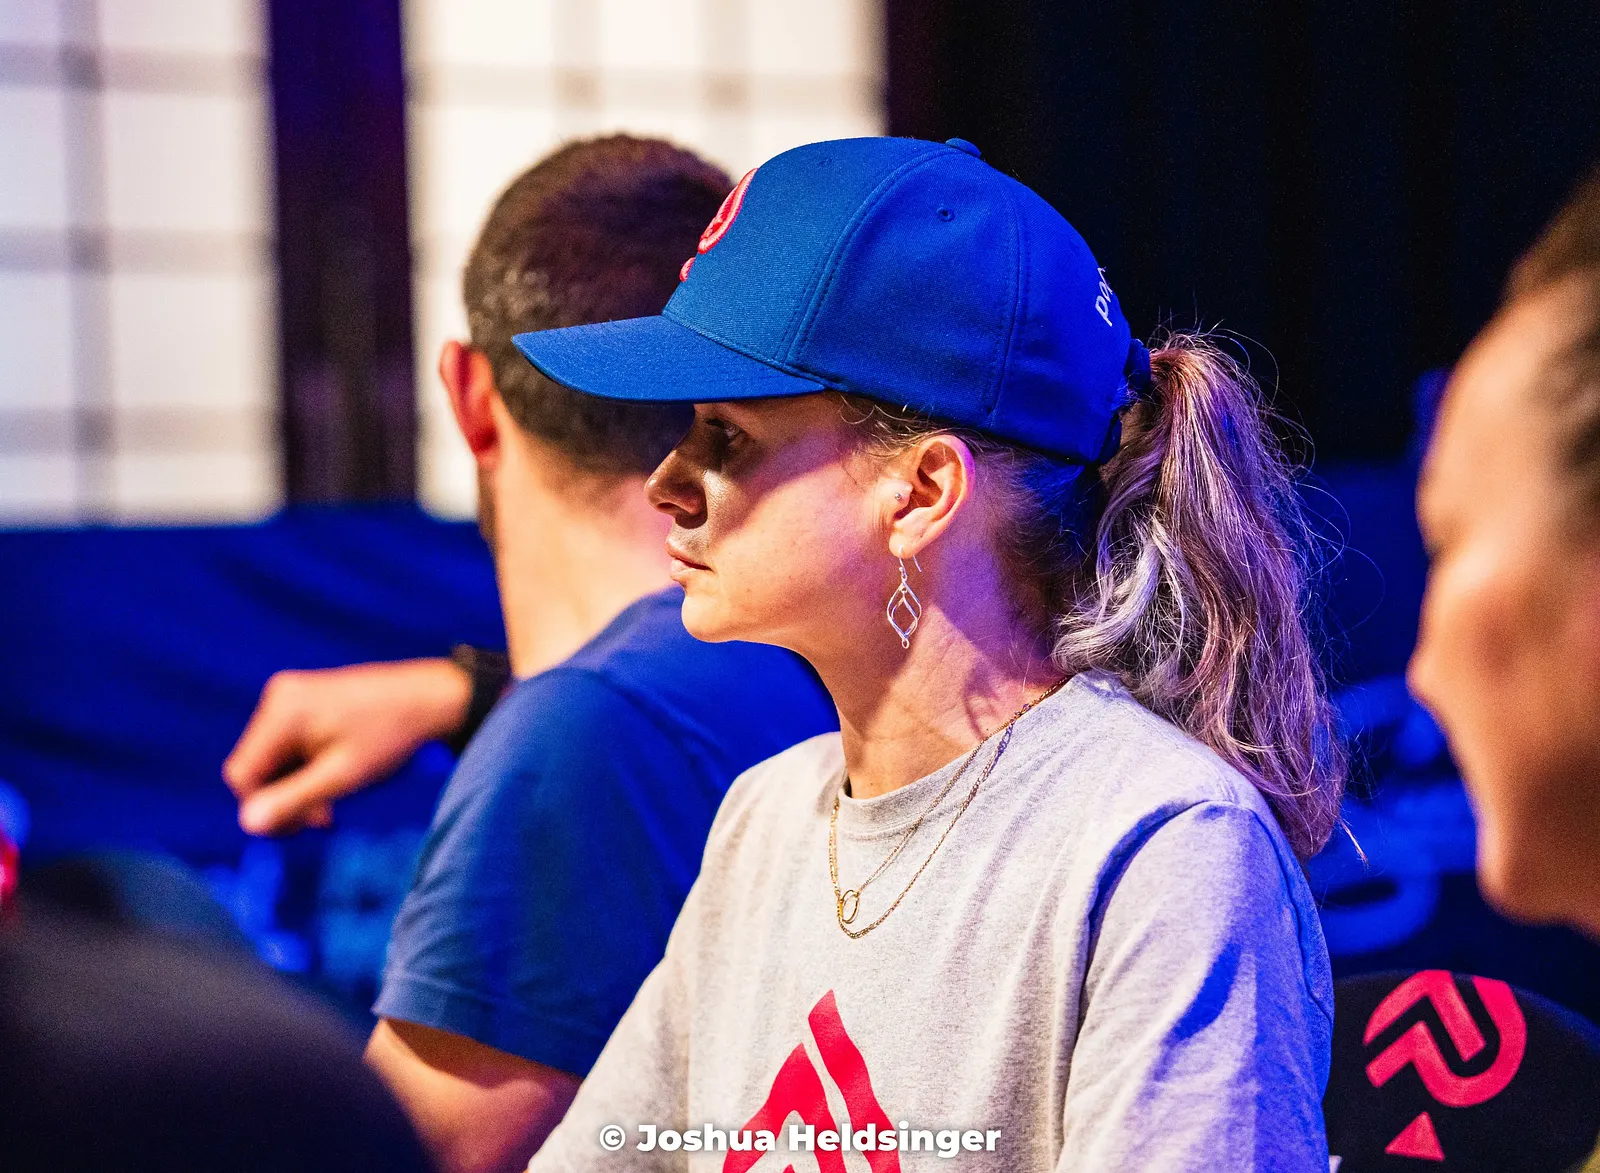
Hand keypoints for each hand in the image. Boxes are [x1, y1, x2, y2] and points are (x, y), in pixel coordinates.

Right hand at [224, 659, 472, 835]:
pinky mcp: (306, 699)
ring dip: (298, 785)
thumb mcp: (342, 776)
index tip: (304, 827)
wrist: (433, 698)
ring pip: (274, 758)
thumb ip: (294, 800)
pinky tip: (336, 776)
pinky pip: (289, 744)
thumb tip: (248, 825)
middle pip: (257, 766)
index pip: (242, 775)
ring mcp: (292, 694)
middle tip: (326, 818)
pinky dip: (306, 766)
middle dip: (285, 797)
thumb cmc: (391, 737)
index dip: (264, 808)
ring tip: (335, 800)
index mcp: (282, 712)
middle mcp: (279, 697)